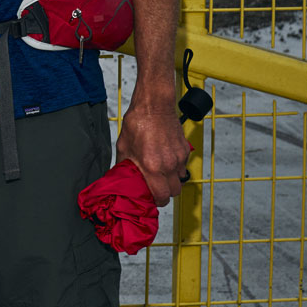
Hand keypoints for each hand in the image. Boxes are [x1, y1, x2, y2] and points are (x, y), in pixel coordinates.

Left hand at [115, 85, 193, 206]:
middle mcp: (168, 164)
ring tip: (161, 173)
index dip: (157, 201)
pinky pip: (183, 166)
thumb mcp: (123, 146)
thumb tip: (120, 177)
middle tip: (156, 187)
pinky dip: (176, 167)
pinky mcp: (185, 150)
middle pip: (174, 192)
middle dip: (166, 193)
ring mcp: (179, 157)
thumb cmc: (138, 123)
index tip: (151, 198)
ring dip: (172, 180)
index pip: (162, 197)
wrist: (154, 105)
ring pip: (180, 179)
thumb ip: (124, 166)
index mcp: (152, 166)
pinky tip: (166, 159)